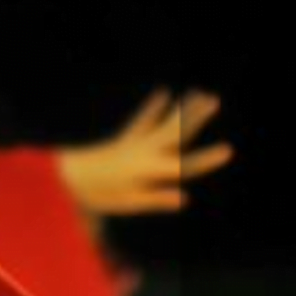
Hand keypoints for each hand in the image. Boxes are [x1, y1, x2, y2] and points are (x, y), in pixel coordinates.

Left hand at [58, 90, 232, 213]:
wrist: (68, 178)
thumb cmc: (101, 195)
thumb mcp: (129, 202)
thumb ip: (156, 199)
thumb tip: (184, 197)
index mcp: (149, 170)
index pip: (185, 166)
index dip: (206, 160)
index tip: (227, 150)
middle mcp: (146, 152)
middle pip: (176, 133)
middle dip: (194, 118)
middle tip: (214, 100)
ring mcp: (137, 143)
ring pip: (164, 124)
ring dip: (182, 109)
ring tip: (200, 93)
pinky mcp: (127, 140)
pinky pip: (141, 121)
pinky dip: (152, 109)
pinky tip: (163, 94)